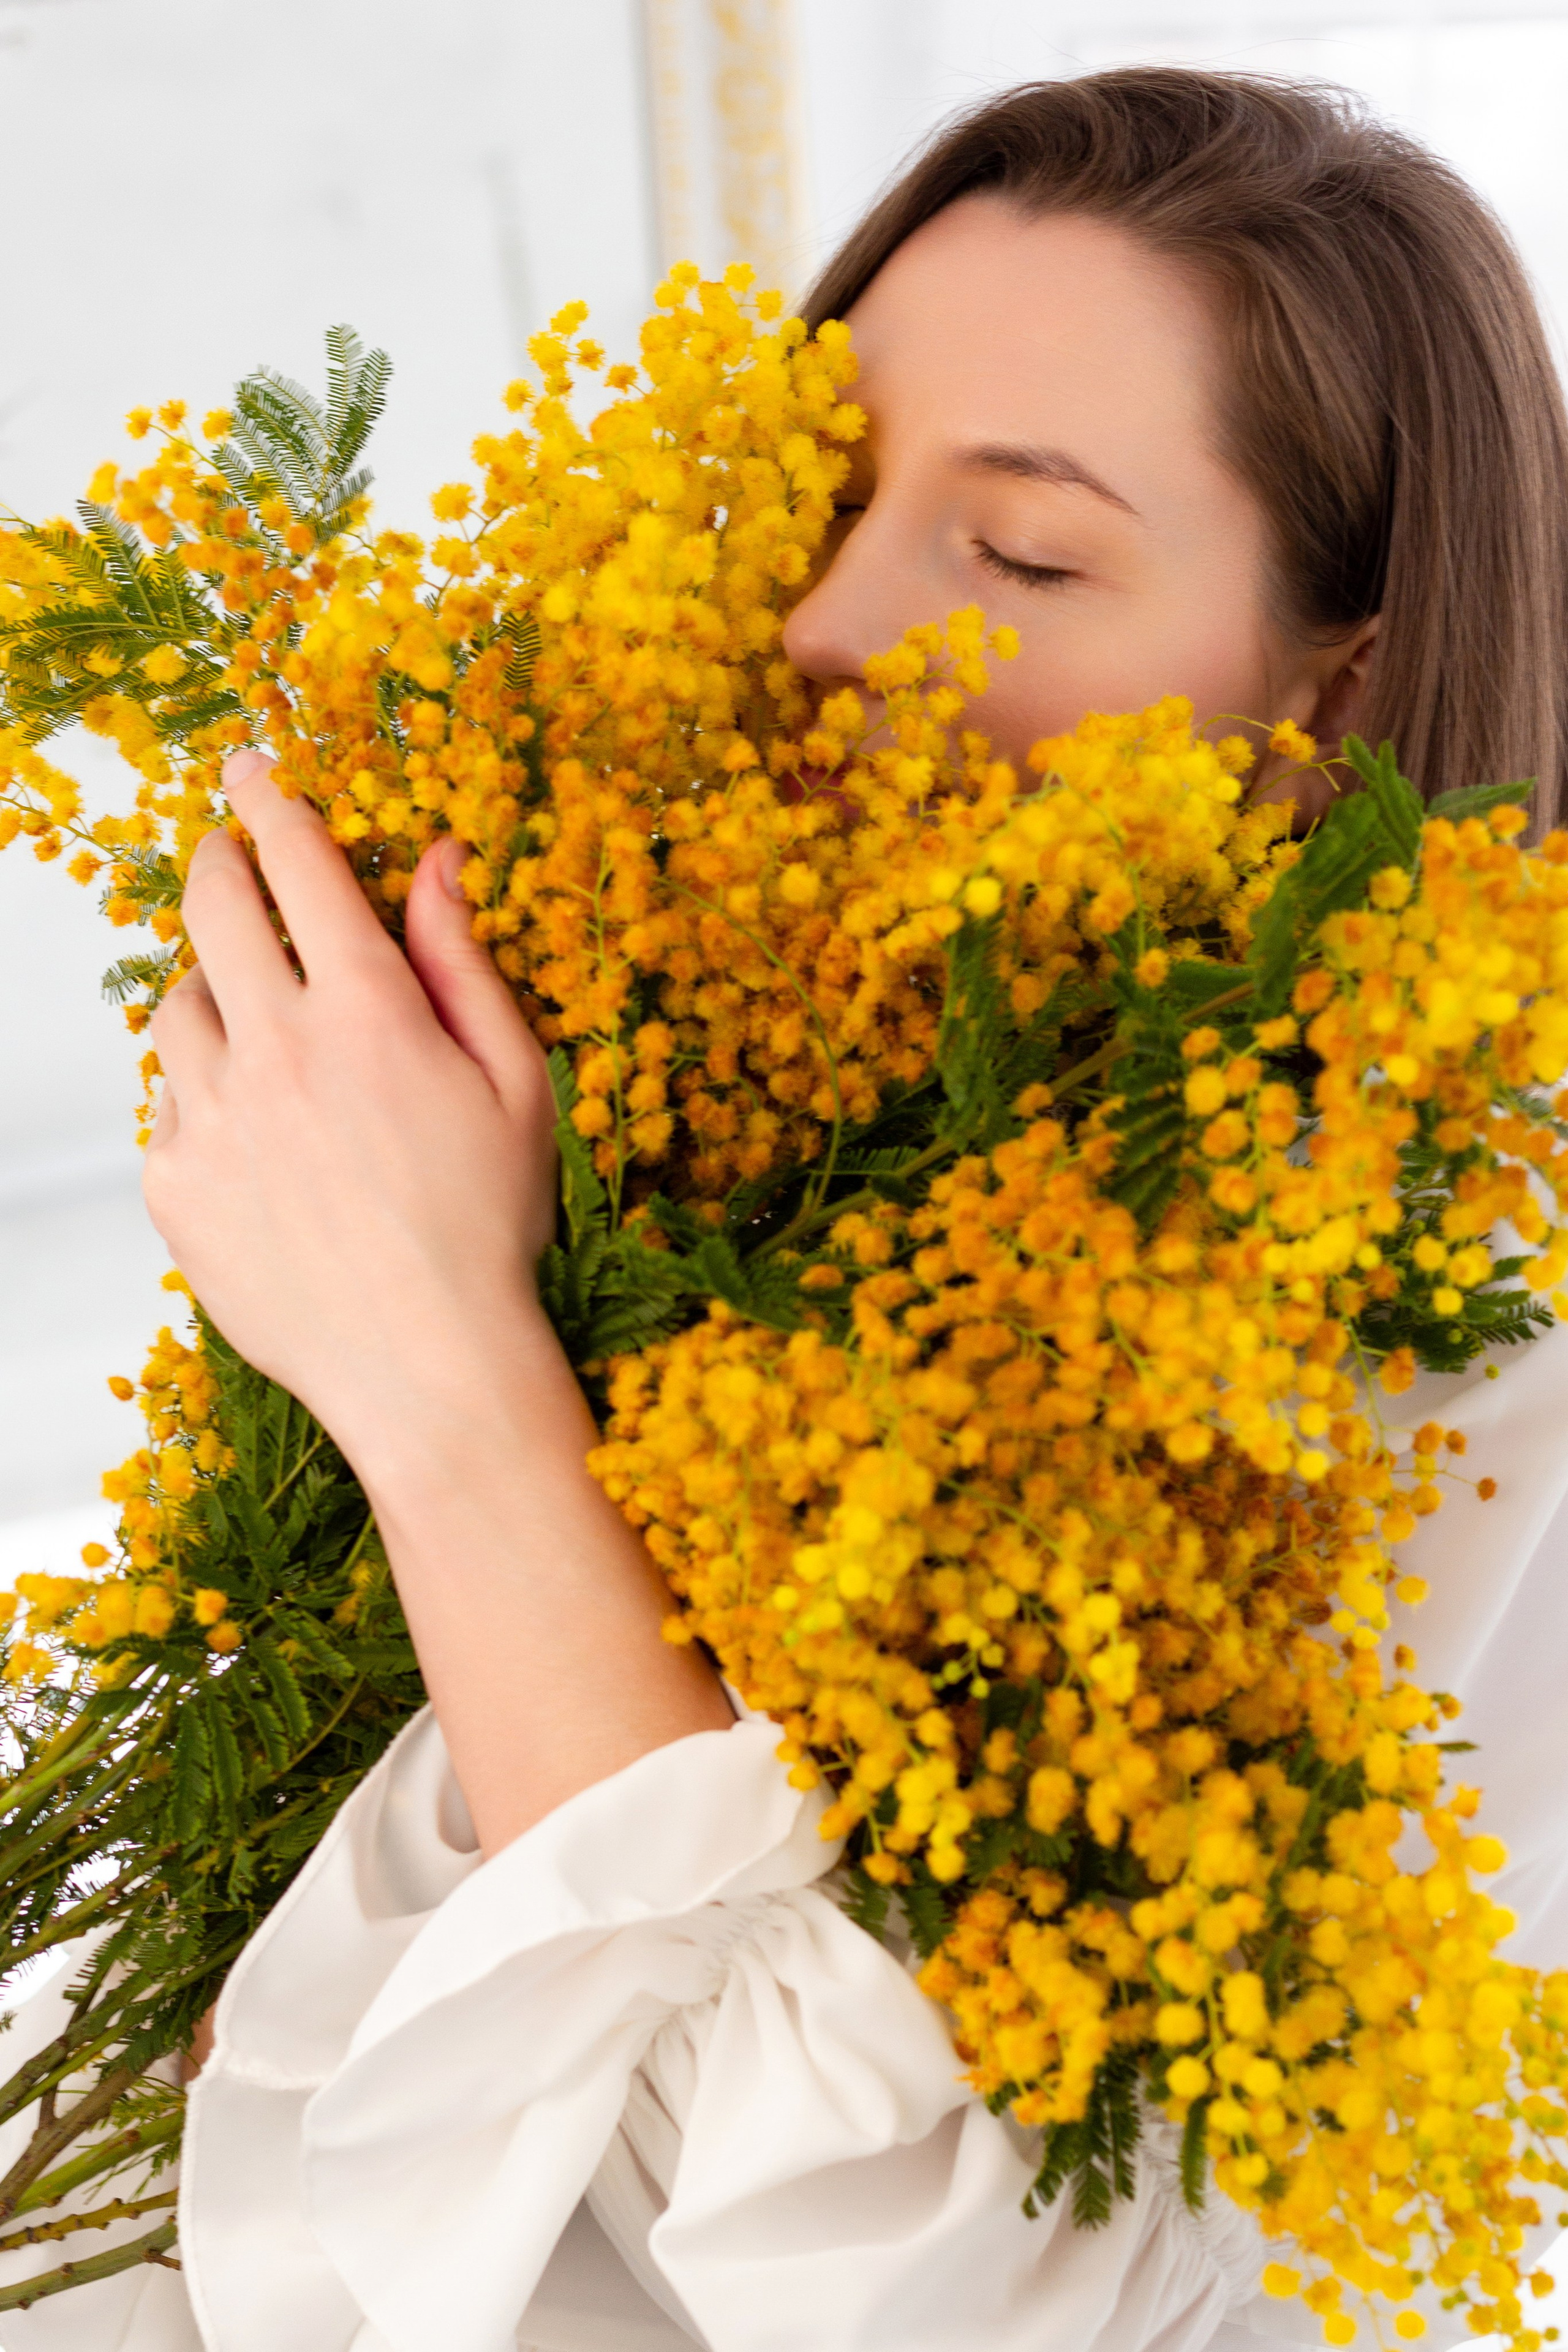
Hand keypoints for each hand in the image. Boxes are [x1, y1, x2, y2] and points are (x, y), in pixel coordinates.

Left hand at [147, 751, 729, 1854]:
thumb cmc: (494, 1230)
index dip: (271, 800)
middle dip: (218, 860)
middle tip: (230, 854)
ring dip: (209, 982)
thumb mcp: (516, 1085)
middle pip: (212, 907)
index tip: (251, 768)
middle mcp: (276, 1048)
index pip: (300, 864)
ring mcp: (213, 1119)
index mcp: (369, 1012)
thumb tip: (437, 861)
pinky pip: (167, 1101)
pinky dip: (201, 1088)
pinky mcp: (176, 1185)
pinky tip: (257, 1124)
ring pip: (176, 1003)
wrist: (432, 1372)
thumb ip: (464, 962)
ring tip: (255, 1013)